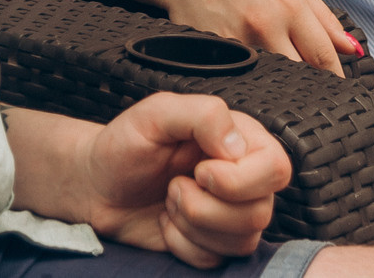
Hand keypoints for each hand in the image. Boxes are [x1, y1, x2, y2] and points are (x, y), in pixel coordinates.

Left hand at [84, 93, 290, 267]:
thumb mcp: (156, 113)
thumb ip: (203, 115)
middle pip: (261, 211)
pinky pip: (215, 260)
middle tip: (175, 186)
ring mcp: (231, 215)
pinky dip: (182, 245)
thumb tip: (237, 145)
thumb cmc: (126, 144)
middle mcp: (245, 178)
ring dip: (192, 223)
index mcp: (242, 140)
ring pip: (242, 240)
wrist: (98, 185)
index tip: (199, 171)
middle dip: (207, 207)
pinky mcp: (214, 244)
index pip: (276, 169)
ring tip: (170, 199)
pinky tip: (167, 222)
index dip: (238, 180)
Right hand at [152, 0, 365, 76]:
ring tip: (287, 93)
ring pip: (273, 83)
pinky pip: (243, 81)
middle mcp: (266, 25)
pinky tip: (256, 84)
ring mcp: (239, 42)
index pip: (323, 56)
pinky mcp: (215, 55)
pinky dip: (254, 86)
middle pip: (301, 75)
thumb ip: (323, 17)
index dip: (335, 79)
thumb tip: (351, 48)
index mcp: (290, 4)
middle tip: (317, 100)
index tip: (341, 92)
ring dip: (283, 91)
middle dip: (312, 89)